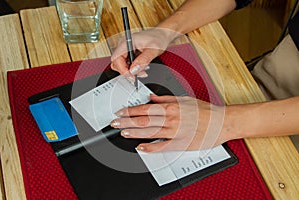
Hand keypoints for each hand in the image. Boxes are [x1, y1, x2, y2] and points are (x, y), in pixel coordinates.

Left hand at [110, 95, 229, 151]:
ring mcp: (175, 132)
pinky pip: (162, 147)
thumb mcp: (184, 98)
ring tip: (122, 133)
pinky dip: (151, 148)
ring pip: (150, 132)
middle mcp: (171, 119)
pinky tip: (141, 147)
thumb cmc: (204, 110)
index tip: (121, 112)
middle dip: (127, 122)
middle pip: (144, 121)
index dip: (130, 111)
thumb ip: (165, 98)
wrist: (221, 122)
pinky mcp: (181, 144)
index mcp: (171, 107)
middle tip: (114, 123)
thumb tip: (151, 97)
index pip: (145, 109)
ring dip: (134, 133)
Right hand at [111, 27, 180, 75]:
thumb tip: (134, 70)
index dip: (122, 69)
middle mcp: (124, 45)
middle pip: (116, 63)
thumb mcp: (153, 49)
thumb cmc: (158, 38)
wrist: (162, 35)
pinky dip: (133, 69)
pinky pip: (126, 65)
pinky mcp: (129, 54)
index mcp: (127, 42)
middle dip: (127, 71)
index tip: (132, 75)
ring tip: (143, 70)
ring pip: (121, 65)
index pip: (116, 58)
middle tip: (139, 74)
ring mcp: (126, 50)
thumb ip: (143, 60)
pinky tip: (141, 67)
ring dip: (131, 71)